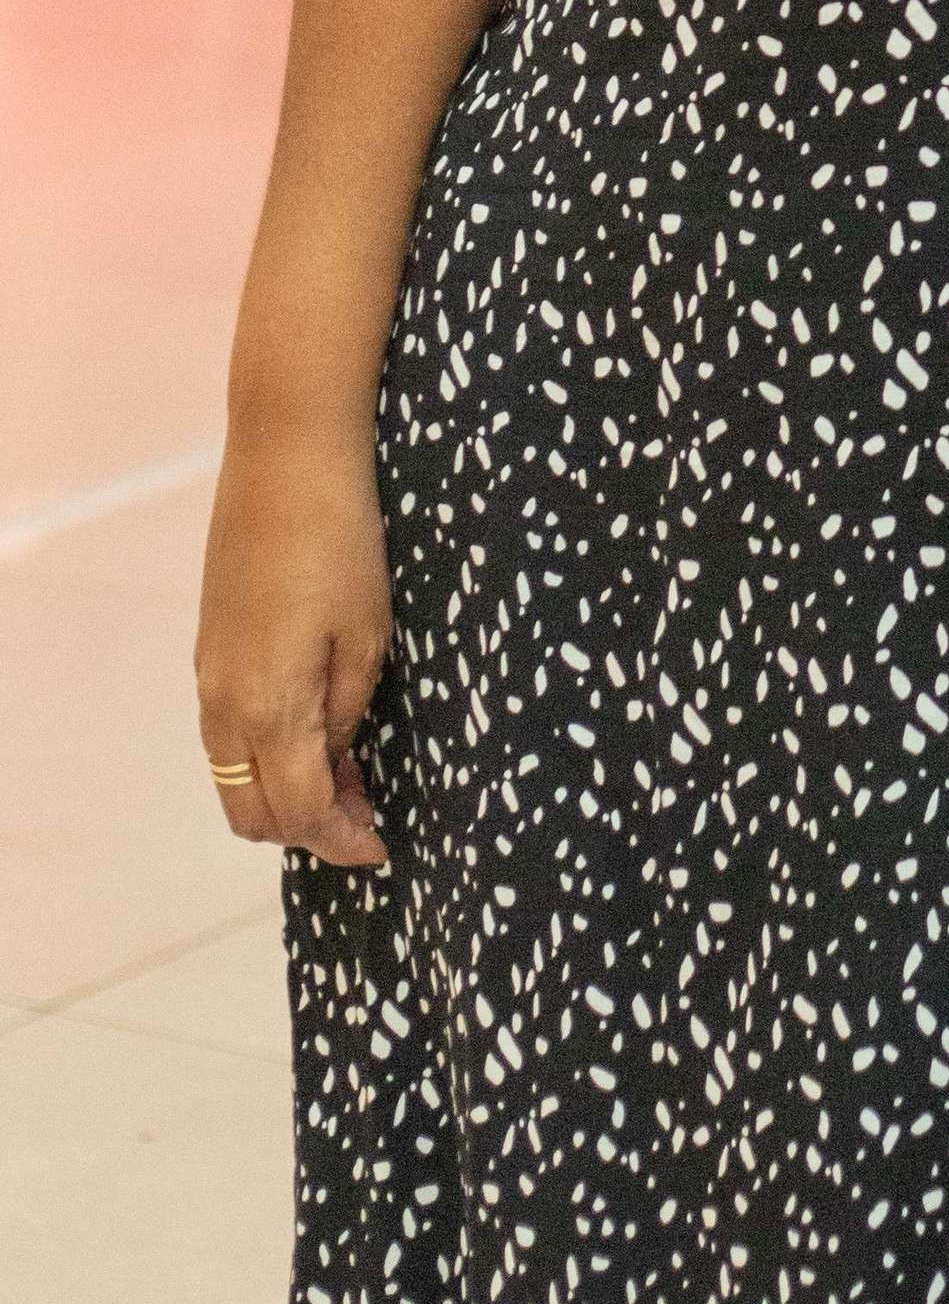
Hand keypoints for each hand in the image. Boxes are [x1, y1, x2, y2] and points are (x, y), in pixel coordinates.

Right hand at [195, 431, 391, 867]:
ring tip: (352, 774)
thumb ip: (347, 711)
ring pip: (235, 776)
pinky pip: (228, 734)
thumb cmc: (343, 539)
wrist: (286, 456)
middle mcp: (223, 704)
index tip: (385, 847)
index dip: (344, 842)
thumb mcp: (369, 634)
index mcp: (269, 707)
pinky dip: (267, 754)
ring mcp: (208, 675)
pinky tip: (317, 728)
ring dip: (285, 792)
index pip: (300, 812)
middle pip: (252, 813)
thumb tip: (334, 760)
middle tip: (371, 814)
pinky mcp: (209, 648)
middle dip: (310, 829)